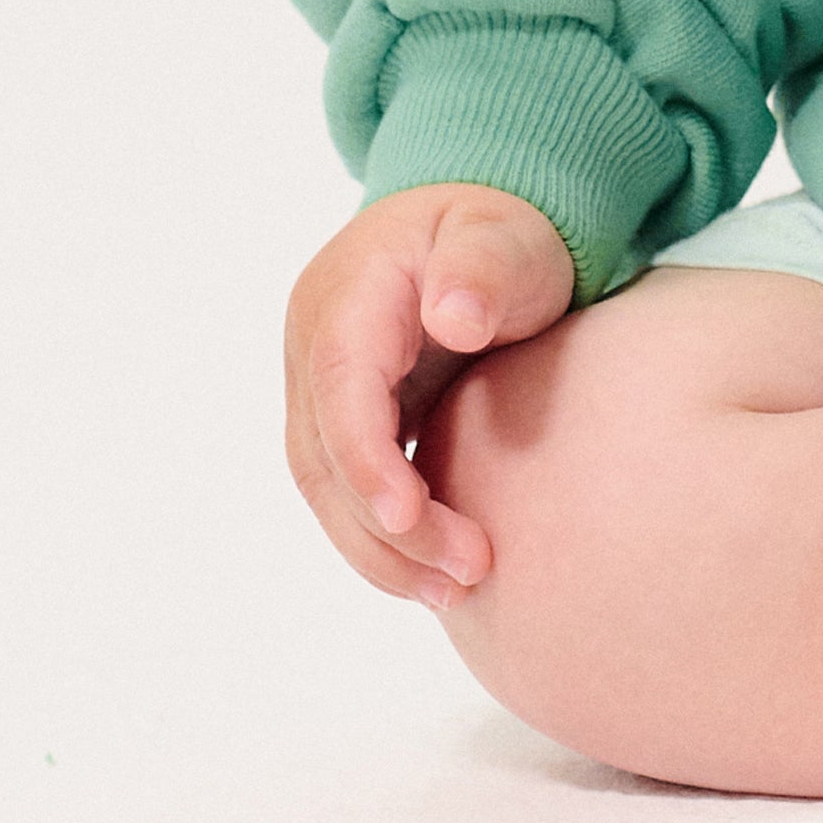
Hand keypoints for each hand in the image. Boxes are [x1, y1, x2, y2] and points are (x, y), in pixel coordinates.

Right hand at [283, 184, 573, 605]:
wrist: (485, 236)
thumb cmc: (503, 231)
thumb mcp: (506, 236)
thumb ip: (484, 268)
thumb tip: (454, 316)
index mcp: (347, 295)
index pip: (339, 390)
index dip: (365, 461)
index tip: (409, 516)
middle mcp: (316, 345)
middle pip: (324, 455)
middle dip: (383, 528)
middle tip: (465, 574)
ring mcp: (322, 386)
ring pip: (327, 485)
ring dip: (379, 548)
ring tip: (452, 590)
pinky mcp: (345, 419)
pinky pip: (348, 486)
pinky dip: (382, 534)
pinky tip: (434, 571)